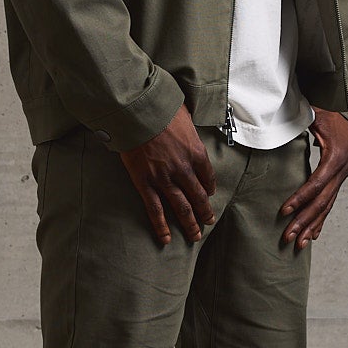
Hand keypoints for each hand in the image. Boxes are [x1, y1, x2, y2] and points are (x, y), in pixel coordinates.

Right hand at [119, 102, 217, 245]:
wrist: (137, 113)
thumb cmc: (160, 109)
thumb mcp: (184, 114)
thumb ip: (187, 125)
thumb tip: (187, 121)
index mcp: (196, 152)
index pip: (208, 176)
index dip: (209, 188)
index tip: (209, 194)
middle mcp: (184, 169)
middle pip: (198, 196)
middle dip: (204, 212)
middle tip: (208, 222)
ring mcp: (164, 178)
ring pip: (181, 207)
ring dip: (189, 223)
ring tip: (194, 235)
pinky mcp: (145, 183)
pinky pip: (155, 209)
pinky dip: (161, 226)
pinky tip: (165, 238)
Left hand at [279, 108, 347, 249]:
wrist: (347, 112)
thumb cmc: (329, 112)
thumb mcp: (314, 114)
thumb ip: (300, 122)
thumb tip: (280, 124)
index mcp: (335, 157)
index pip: (316, 183)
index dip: (300, 198)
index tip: (285, 210)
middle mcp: (341, 170)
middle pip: (322, 201)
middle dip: (304, 220)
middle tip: (288, 236)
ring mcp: (341, 176)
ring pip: (326, 206)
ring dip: (312, 226)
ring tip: (299, 243)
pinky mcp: (338, 179)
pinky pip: (329, 203)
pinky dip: (320, 220)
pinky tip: (313, 234)